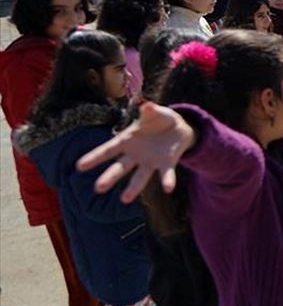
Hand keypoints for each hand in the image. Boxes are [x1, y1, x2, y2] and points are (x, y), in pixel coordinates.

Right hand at [76, 102, 195, 202]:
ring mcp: (150, 161)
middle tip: (98, 188)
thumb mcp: (155, 112)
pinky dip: (167, 180)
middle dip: (110, 177)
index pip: (108, 150)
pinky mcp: (167, 164)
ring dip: (133, 187)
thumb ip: (150, 112)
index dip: (94, 157)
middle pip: (120, 167)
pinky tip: (168, 188)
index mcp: (127, 140)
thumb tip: (146, 106)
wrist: (180, 127)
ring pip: (140, 176)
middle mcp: (135, 154)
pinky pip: (166, 174)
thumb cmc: (160, 118)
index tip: (79, 167)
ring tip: (125, 199)